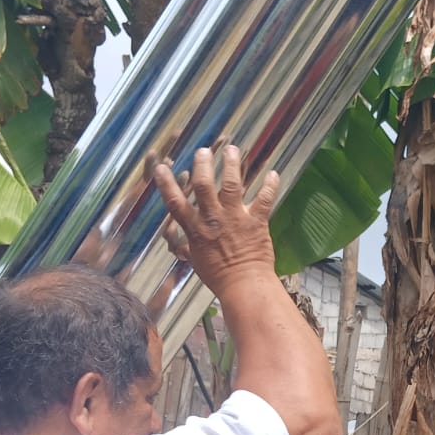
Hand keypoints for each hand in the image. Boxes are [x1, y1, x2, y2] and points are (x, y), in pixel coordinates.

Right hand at [153, 144, 279, 299]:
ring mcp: (236, 218)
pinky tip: (273, 173)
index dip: (166, 184)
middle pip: (204, 186)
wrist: (244, 285)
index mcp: (196, 229)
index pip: (175, 203)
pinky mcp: (256, 221)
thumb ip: (189, 247)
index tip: (161, 167)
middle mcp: (213, 219)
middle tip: (204, 151)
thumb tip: (179, 246)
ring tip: (232, 149)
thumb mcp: (196, 261)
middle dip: (203, 165)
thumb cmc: (218, 276)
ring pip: (232, 185)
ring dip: (232, 165)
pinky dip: (270, 185)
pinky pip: (264, 199)